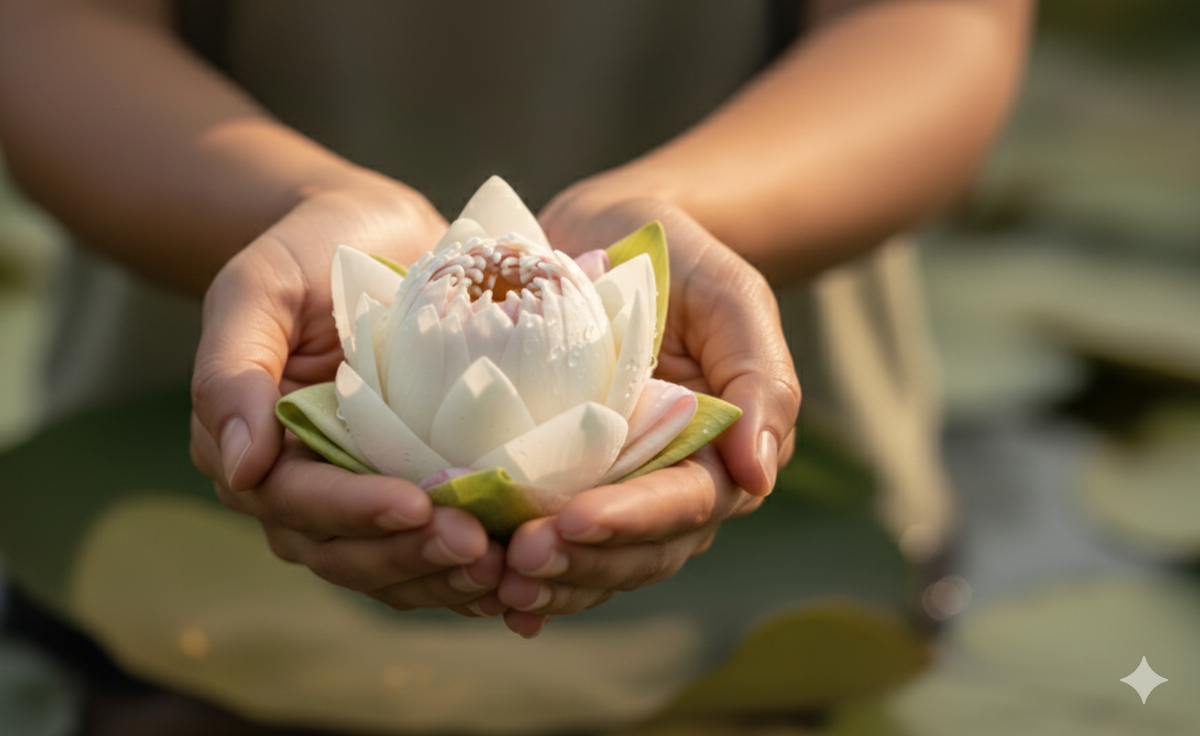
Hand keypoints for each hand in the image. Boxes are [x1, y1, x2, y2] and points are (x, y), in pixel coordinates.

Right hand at [189, 179, 505, 613]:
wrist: (376, 234)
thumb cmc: (309, 251)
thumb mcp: (257, 287)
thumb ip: (231, 371)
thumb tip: (240, 468)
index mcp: (252, 447)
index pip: (295, 501)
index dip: (354, 511)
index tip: (417, 506)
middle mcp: (299, 486)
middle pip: (343, 551)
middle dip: (408, 554)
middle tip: (477, 547)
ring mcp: (357, 495)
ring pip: (389, 566)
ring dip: (441, 575)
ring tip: (502, 568)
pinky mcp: (411, 492)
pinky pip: (428, 550)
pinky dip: (465, 570)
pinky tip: (515, 570)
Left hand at [491, 190, 801, 636]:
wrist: (599, 234)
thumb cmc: (673, 258)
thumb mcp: (729, 294)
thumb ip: (762, 378)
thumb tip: (759, 475)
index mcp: (720, 450)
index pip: (686, 504)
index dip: (633, 519)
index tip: (574, 520)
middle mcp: (670, 483)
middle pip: (639, 552)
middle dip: (583, 563)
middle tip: (521, 559)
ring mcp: (614, 490)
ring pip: (595, 563)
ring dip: (552, 582)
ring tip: (497, 583)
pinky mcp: (561, 486)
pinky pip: (551, 545)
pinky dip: (524, 573)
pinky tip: (486, 593)